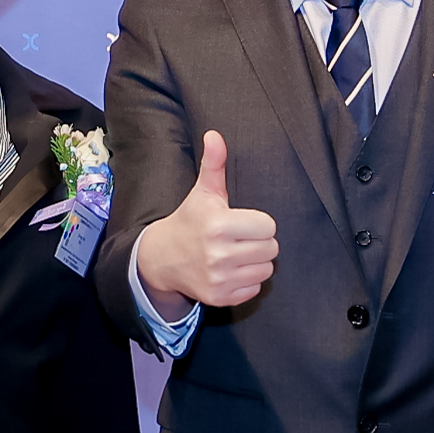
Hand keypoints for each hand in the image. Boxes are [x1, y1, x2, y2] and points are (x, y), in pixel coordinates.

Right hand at [135, 132, 276, 314]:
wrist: (162, 258)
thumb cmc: (190, 220)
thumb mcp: (203, 192)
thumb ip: (214, 163)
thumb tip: (214, 135)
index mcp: (218, 224)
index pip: (268, 226)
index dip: (258, 223)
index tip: (242, 222)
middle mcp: (218, 254)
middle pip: (271, 249)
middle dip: (259, 242)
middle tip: (241, 238)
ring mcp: (219, 279)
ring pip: (265, 270)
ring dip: (256, 262)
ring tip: (237, 253)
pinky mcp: (219, 297)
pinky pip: (254, 289)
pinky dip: (247, 281)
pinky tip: (231, 270)